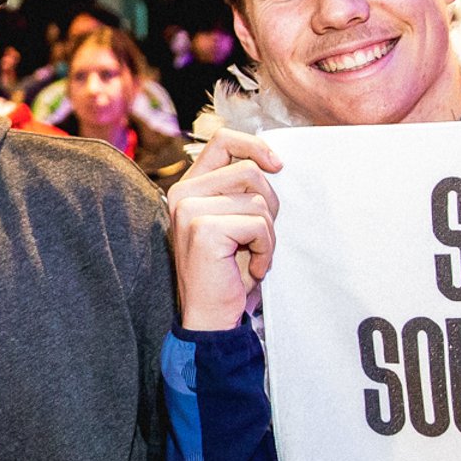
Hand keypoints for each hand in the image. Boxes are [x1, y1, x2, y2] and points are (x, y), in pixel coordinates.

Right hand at [168, 128, 282, 330]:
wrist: (211, 319)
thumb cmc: (227, 273)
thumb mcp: (234, 222)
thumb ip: (241, 191)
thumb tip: (273, 160)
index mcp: (188, 188)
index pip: (222, 141)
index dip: (255, 146)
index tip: (278, 165)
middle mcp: (182, 194)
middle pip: (249, 171)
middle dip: (269, 205)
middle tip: (260, 238)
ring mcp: (189, 210)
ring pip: (258, 201)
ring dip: (267, 235)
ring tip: (252, 257)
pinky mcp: (204, 229)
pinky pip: (258, 225)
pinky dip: (265, 250)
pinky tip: (251, 269)